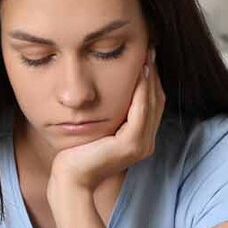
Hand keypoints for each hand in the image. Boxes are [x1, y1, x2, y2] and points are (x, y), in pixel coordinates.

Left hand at [48, 47, 165, 196]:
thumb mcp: (99, 129)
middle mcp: (146, 143)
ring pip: (152, 104)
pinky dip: (142, 91)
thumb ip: (110, 115)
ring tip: (148, 55)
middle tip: (150, 48)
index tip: (147, 56)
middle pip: (157, 101)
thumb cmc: (78, 154)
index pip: (152, 104)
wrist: (71, 178)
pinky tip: (139, 73)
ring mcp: (141, 145)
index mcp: (140, 140)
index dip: (152, 80)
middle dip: (154, 74)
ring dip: (151, 78)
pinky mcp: (131, 144)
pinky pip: (141, 111)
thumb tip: (109, 91)